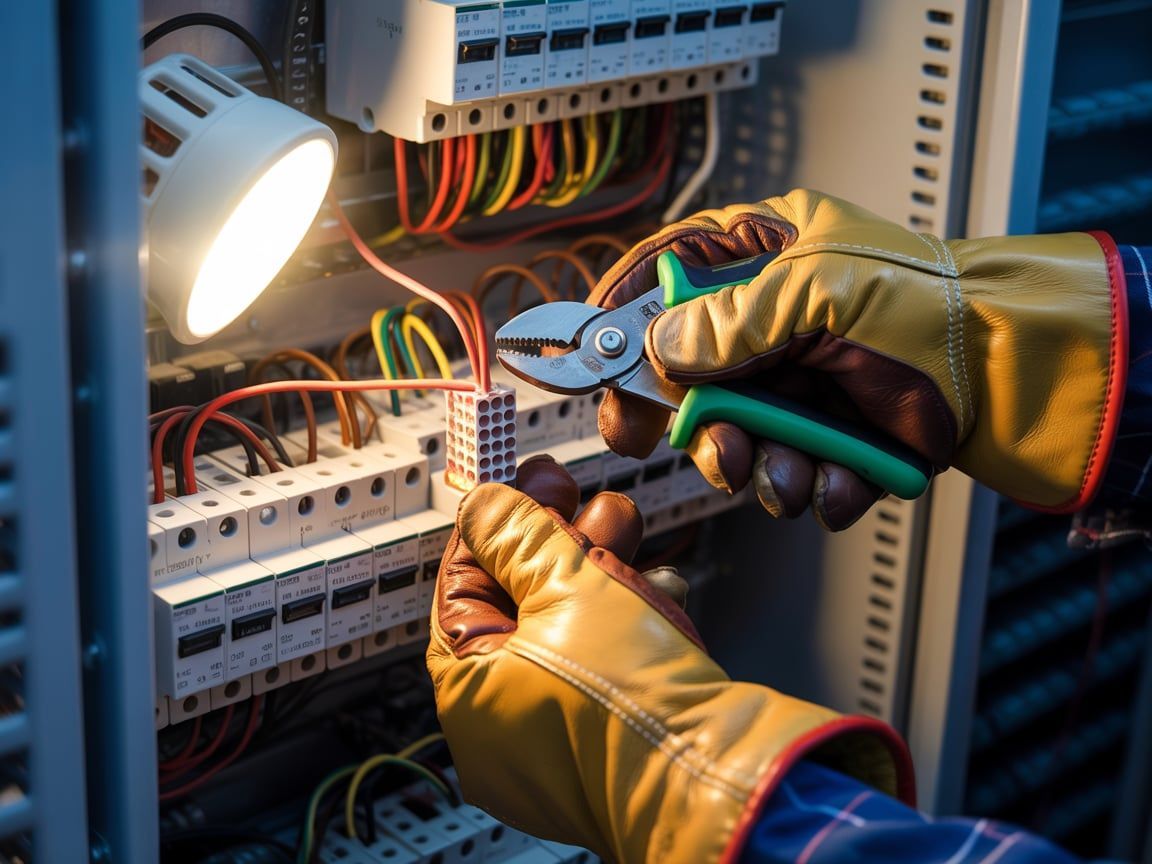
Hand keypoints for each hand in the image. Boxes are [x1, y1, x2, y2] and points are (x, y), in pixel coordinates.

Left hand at [427, 456, 910, 862]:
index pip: (461, 592)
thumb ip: (516, 535)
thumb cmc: (635, 708)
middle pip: (519, 605)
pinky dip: (625, 615)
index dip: (490, 530)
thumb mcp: (564, 587)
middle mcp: (509, 727)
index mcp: (470, 701)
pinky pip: (608, 659)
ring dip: (595, 565)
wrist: (724, 779)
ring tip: (621, 522)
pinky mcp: (620, 732)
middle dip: (552, 539)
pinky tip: (651, 579)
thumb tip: (485, 507)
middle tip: (568, 492)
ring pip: (570, 626)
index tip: (514, 491)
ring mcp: (565, 735)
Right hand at [591, 189, 1122, 526]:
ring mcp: (794, 381)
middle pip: (686, 376)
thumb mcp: (818, 291)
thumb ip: (732, 320)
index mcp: (760, 259)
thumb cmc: (924, 303)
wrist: (1005, 369)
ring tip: (790, 470)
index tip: (596, 358)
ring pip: (734, 436)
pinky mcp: (824, 434)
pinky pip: (790, 470)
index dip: (624, 317)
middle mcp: (768, 323)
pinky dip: (810, 486)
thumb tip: (660, 347)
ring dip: (756, 465)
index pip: (666, 277)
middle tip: (708, 445)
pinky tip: (837, 481)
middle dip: (695, 423)